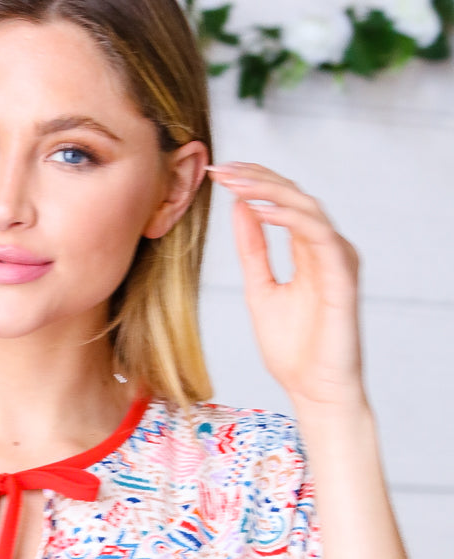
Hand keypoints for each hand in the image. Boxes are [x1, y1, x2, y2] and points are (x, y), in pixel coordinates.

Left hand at [207, 161, 366, 411]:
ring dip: (269, 190)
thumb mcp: (260, 291)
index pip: (282, 203)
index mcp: (308, 251)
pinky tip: (261, 210)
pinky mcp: (342, 273)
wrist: (314, 391)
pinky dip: (289, 218)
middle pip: (294, 196)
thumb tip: (241, 209)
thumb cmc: (293, 350)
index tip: (217, 173)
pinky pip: (317, 233)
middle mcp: (326, 248)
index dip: (252, 184)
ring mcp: (337, 258)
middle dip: (256, 178)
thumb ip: (253, 251)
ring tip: (235, 183)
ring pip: (306, 206)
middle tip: (220, 168)